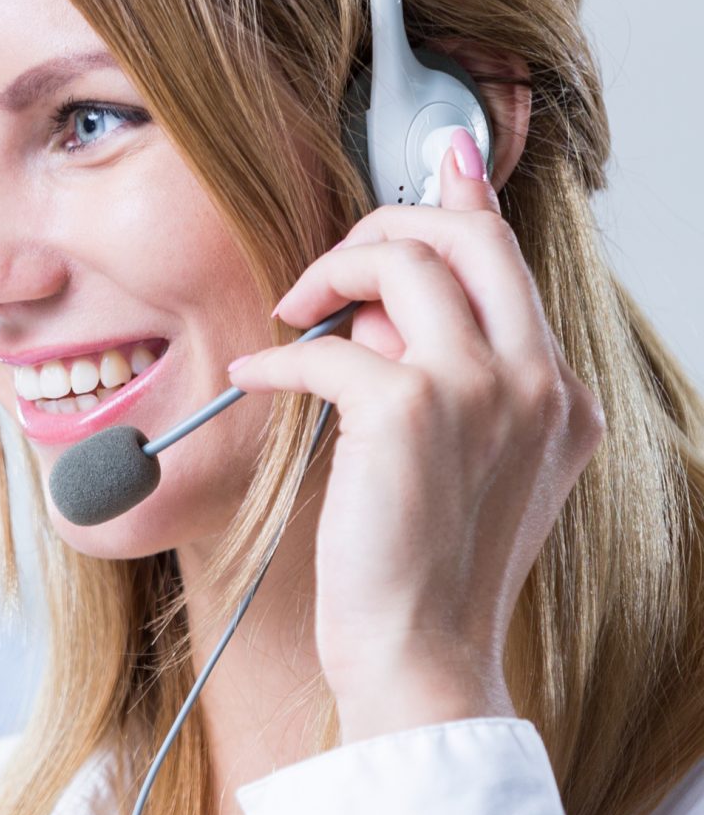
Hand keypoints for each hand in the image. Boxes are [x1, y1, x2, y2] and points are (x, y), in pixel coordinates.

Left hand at [227, 134, 602, 740]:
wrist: (421, 655)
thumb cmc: (425, 575)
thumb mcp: (466, 470)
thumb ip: (447, 386)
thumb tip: (376, 316)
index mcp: (561, 398)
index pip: (512, 266)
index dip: (468, 203)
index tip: (445, 159)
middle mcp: (537, 382)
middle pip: (470, 237)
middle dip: (388, 224)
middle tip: (326, 268)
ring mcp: (482, 390)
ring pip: (406, 260)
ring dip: (331, 271)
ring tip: (290, 315)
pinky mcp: (408, 409)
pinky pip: (328, 343)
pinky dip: (279, 354)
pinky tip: (253, 375)